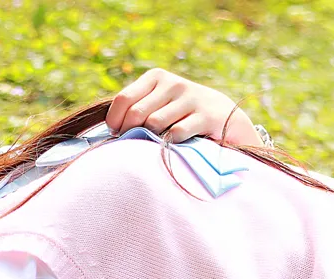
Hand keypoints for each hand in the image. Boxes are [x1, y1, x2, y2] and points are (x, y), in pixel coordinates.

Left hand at [106, 68, 261, 146]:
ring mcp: (190, 98)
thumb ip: (136, 108)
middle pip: (137, 114)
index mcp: (156, 77)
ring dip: (152, 138)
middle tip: (135, 142)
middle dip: (131, 132)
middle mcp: (173, 84)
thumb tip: (109, 128)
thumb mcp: (159, 102)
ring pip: (155, 124)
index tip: (117, 134)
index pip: (124, 99)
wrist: (224, 116)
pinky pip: (176, 134)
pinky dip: (170, 144)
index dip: (115, 121)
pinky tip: (173, 145)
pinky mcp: (205, 115)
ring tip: (156, 142)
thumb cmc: (181, 114)